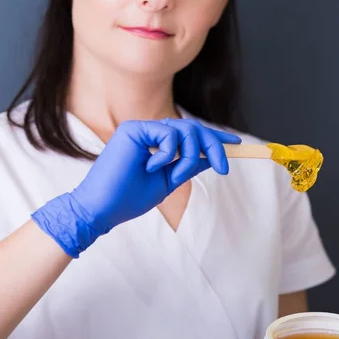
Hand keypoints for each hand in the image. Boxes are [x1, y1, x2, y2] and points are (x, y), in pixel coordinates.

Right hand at [32, 118, 240, 256]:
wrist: (102, 209)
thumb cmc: (128, 199)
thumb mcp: (167, 182)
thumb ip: (186, 166)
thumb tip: (209, 158)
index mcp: (157, 144)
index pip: (191, 134)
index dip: (214, 137)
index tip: (236, 143)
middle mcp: (149, 132)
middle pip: (193, 128)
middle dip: (213, 145)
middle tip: (224, 167)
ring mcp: (141, 128)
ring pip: (185, 130)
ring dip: (189, 156)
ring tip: (176, 175)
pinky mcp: (133, 129)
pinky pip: (168, 133)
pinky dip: (169, 153)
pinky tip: (152, 167)